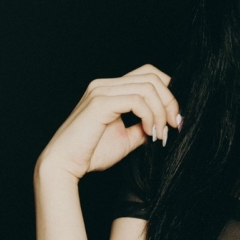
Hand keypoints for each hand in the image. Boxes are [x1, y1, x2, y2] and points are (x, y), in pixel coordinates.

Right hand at [36, 64, 180, 180]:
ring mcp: (101, 90)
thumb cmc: (91, 153)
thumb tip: (163, 123)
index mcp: (110, 89)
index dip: (168, 91)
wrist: (65, 164)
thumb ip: (144, 126)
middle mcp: (105, 85)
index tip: (174, 117)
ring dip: (161, 110)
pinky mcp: (100, 102)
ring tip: (160, 132)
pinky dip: (150, 115)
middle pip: (152, 76)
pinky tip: (149, 131)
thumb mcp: (127, 138)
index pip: (148, 74)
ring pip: (147, 87)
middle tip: (174, 124)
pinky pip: (137, 100)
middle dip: (169, 100)